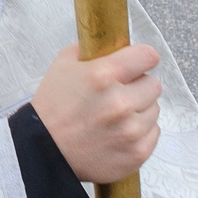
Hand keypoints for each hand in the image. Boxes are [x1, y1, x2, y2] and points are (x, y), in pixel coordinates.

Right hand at [29, 43, 161, 182]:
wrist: (43, 152)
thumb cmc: (53, 107)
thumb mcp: (63, 66)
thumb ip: (90, 50)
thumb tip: (112, 44)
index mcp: (102, 76)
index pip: (147, 56)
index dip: (142, 58)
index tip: (138, 63)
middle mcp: (120, 103)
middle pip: (153, 84)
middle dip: (138, 86)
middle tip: (120, 93)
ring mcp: (130, 131)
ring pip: (154, 109)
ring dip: (139, 110)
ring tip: (116, 116)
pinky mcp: (137, 153)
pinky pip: (153, 133)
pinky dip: (140, 132)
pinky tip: (119, 132)